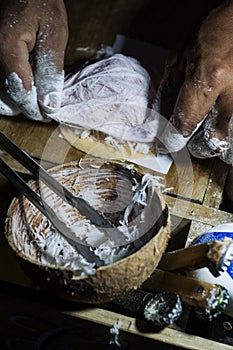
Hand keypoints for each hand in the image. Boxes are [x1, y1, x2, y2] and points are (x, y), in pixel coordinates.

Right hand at [0, 0, 67, 120]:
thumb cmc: (41, 3)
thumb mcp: (54, 34)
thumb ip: (51, 69)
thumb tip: (50, 102)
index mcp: (7, 49)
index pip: (21, 92)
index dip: (35, 108)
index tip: (48, 116)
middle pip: (7, 95)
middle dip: (27, 107)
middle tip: (45, 110)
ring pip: (0, 92)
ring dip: (18, 101)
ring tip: (36, 102)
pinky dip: (11, 90)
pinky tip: (24, 91)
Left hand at [157, 1, 232, 162]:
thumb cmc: (217, 29)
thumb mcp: (183, 54)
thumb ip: (171, 88)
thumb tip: (161, 115)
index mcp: (210, 78)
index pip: (185, 123)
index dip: (171, 138)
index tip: (166, 144)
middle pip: (212, 140)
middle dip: (197, 146)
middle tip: (191, 140)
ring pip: (230, 140)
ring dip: (216, 141)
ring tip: (209, 132)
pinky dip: (228, 132)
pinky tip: (221, 123)